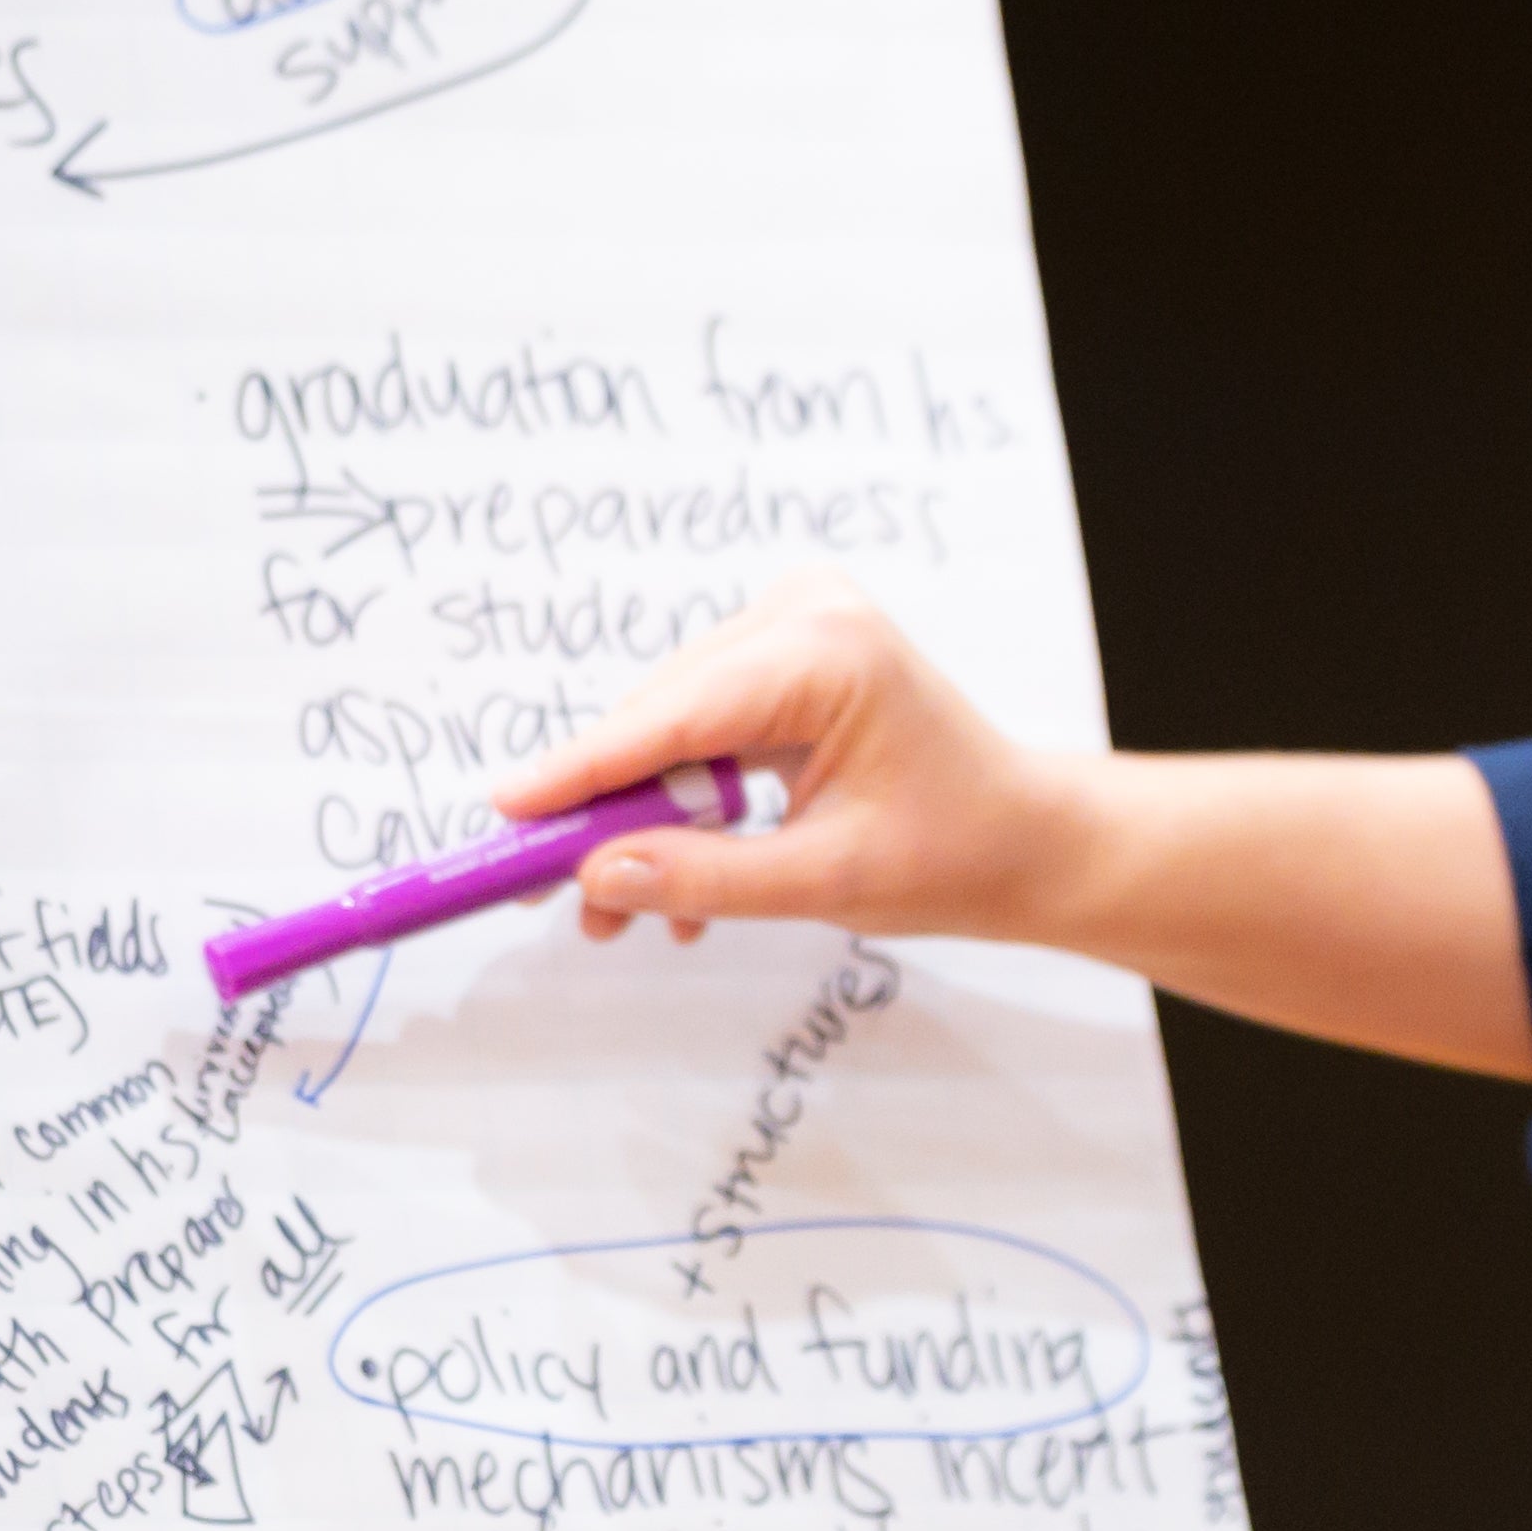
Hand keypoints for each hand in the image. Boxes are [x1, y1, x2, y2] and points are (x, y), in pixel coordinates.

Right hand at [497, 567, 1085, 950]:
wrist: (1028, 839)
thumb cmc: (955, 853)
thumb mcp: (826, 883)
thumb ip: (705, 878)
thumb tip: (596, 877)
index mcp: (826, 653)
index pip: (673, 715)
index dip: (581, 769)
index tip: (504, 809)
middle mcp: (805, 615)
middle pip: (660, 718)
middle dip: (607, 812)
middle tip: (550, 895)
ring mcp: (795, 626)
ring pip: (669, 726)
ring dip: (642, 819)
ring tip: (619, 915)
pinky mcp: (784, 656)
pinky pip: (699, 726)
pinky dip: (680, 801)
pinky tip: (676, 884)